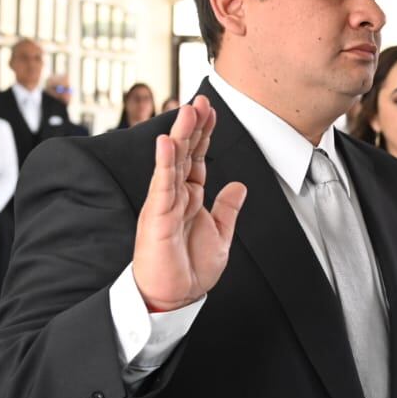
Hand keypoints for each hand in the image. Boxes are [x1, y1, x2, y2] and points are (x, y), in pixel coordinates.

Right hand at [132, 96, 246, 311]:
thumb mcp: (221, 235)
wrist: (175, 296)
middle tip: (201, 100)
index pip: (198, 158)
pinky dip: (166, 162)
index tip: (210, 111)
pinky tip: (168, 142)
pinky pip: (162, 184)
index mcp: (191, 197)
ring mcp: (165, 203)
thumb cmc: (191, 269)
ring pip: (174, 162)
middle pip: (186, 153)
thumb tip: (238, 185)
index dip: (205, 135)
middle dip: (194, 126)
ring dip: (181, 135)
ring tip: (188, 110)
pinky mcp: (158, 215)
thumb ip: (227, 208)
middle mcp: (176, 195)